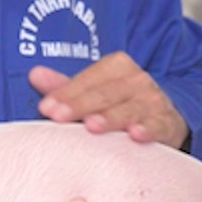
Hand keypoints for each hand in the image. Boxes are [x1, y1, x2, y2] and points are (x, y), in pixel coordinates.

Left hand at [30, 52, 189, 148]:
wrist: (166, 116)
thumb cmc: (122, 103)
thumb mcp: (95, 91)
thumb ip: (66, 86)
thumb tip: (34, 74)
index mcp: (117, 66)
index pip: (87, 79)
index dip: (66, 93)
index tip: (46, 108)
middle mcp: (136, 80)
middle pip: (104, 94)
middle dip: (80, 105)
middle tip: (58, 117)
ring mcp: (153, 101)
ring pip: (128, 109)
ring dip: (110, 118)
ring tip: (91, 126)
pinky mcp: (167, 123)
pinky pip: (157, 125)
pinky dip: (148, 129)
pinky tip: (135, 134)